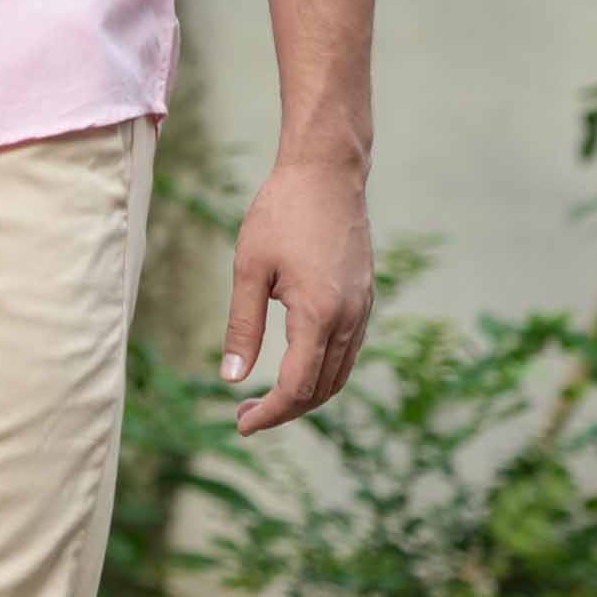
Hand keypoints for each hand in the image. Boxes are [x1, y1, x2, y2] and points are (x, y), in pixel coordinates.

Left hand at [219, 161, 373, 434]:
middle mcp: (350, 319)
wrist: (327, 172)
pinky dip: (323, 371)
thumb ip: (242, 326)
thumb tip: (231, 378)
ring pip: (339, 374)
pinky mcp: (366, 298)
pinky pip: (348, 351)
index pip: (297, 388)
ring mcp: (363, 309)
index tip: (240, 424)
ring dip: (306, 394)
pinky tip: (294, 364)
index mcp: (319, 315)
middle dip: (284, 410)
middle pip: (322, 390)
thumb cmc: (281, 212)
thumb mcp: (249, 269)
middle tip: (244, 413)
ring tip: (265, 396)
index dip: (269, 413)